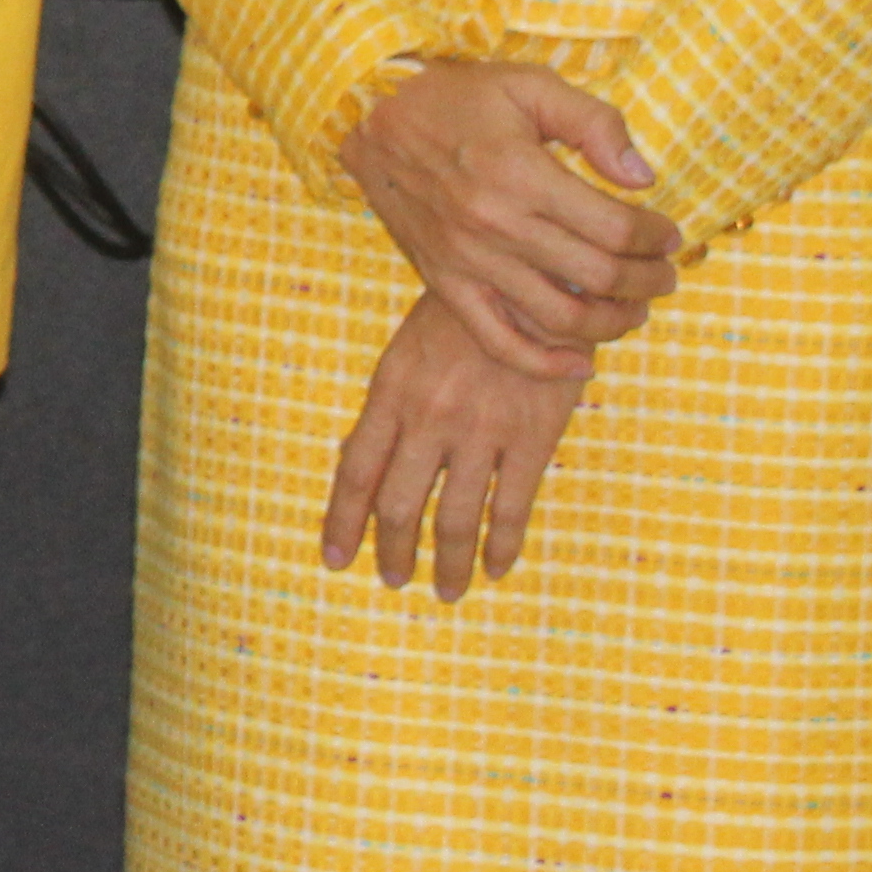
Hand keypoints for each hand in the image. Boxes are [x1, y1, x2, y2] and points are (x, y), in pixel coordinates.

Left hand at [322, 290, 583, 599]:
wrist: (536, 281)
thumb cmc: (466, 312)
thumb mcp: (407, 349)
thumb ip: (389, 407)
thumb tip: (360, 462)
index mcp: (392, 391)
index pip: (355, 470)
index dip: (342, 521)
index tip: (335, 558)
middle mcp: (430, 417)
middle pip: (398, 504)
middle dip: (393, 551)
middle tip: (394, 579)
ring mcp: (482, 431)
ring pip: (454, 518)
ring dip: (447, 563)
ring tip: (445, 590)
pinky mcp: (532, 437)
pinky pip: (512, 508)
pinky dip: (502, 545)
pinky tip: (497, 567)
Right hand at [331, 60, 679, 379]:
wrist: (367, 117)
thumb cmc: (454, 97)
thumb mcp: (528, 85)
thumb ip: (594, 123)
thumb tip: (643, 177)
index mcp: (520, 173)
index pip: (615, 228)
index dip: (657, 237)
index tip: (669, 234)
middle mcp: (496, 225)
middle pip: (599, 277)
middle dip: (649, 281)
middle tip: (665, 273)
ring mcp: (469, 261)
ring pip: (561, 318)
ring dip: (614, 323)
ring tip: (635, 308)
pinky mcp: (446, 283)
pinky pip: (500, 342)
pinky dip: (546, 364)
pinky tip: (581, 363)